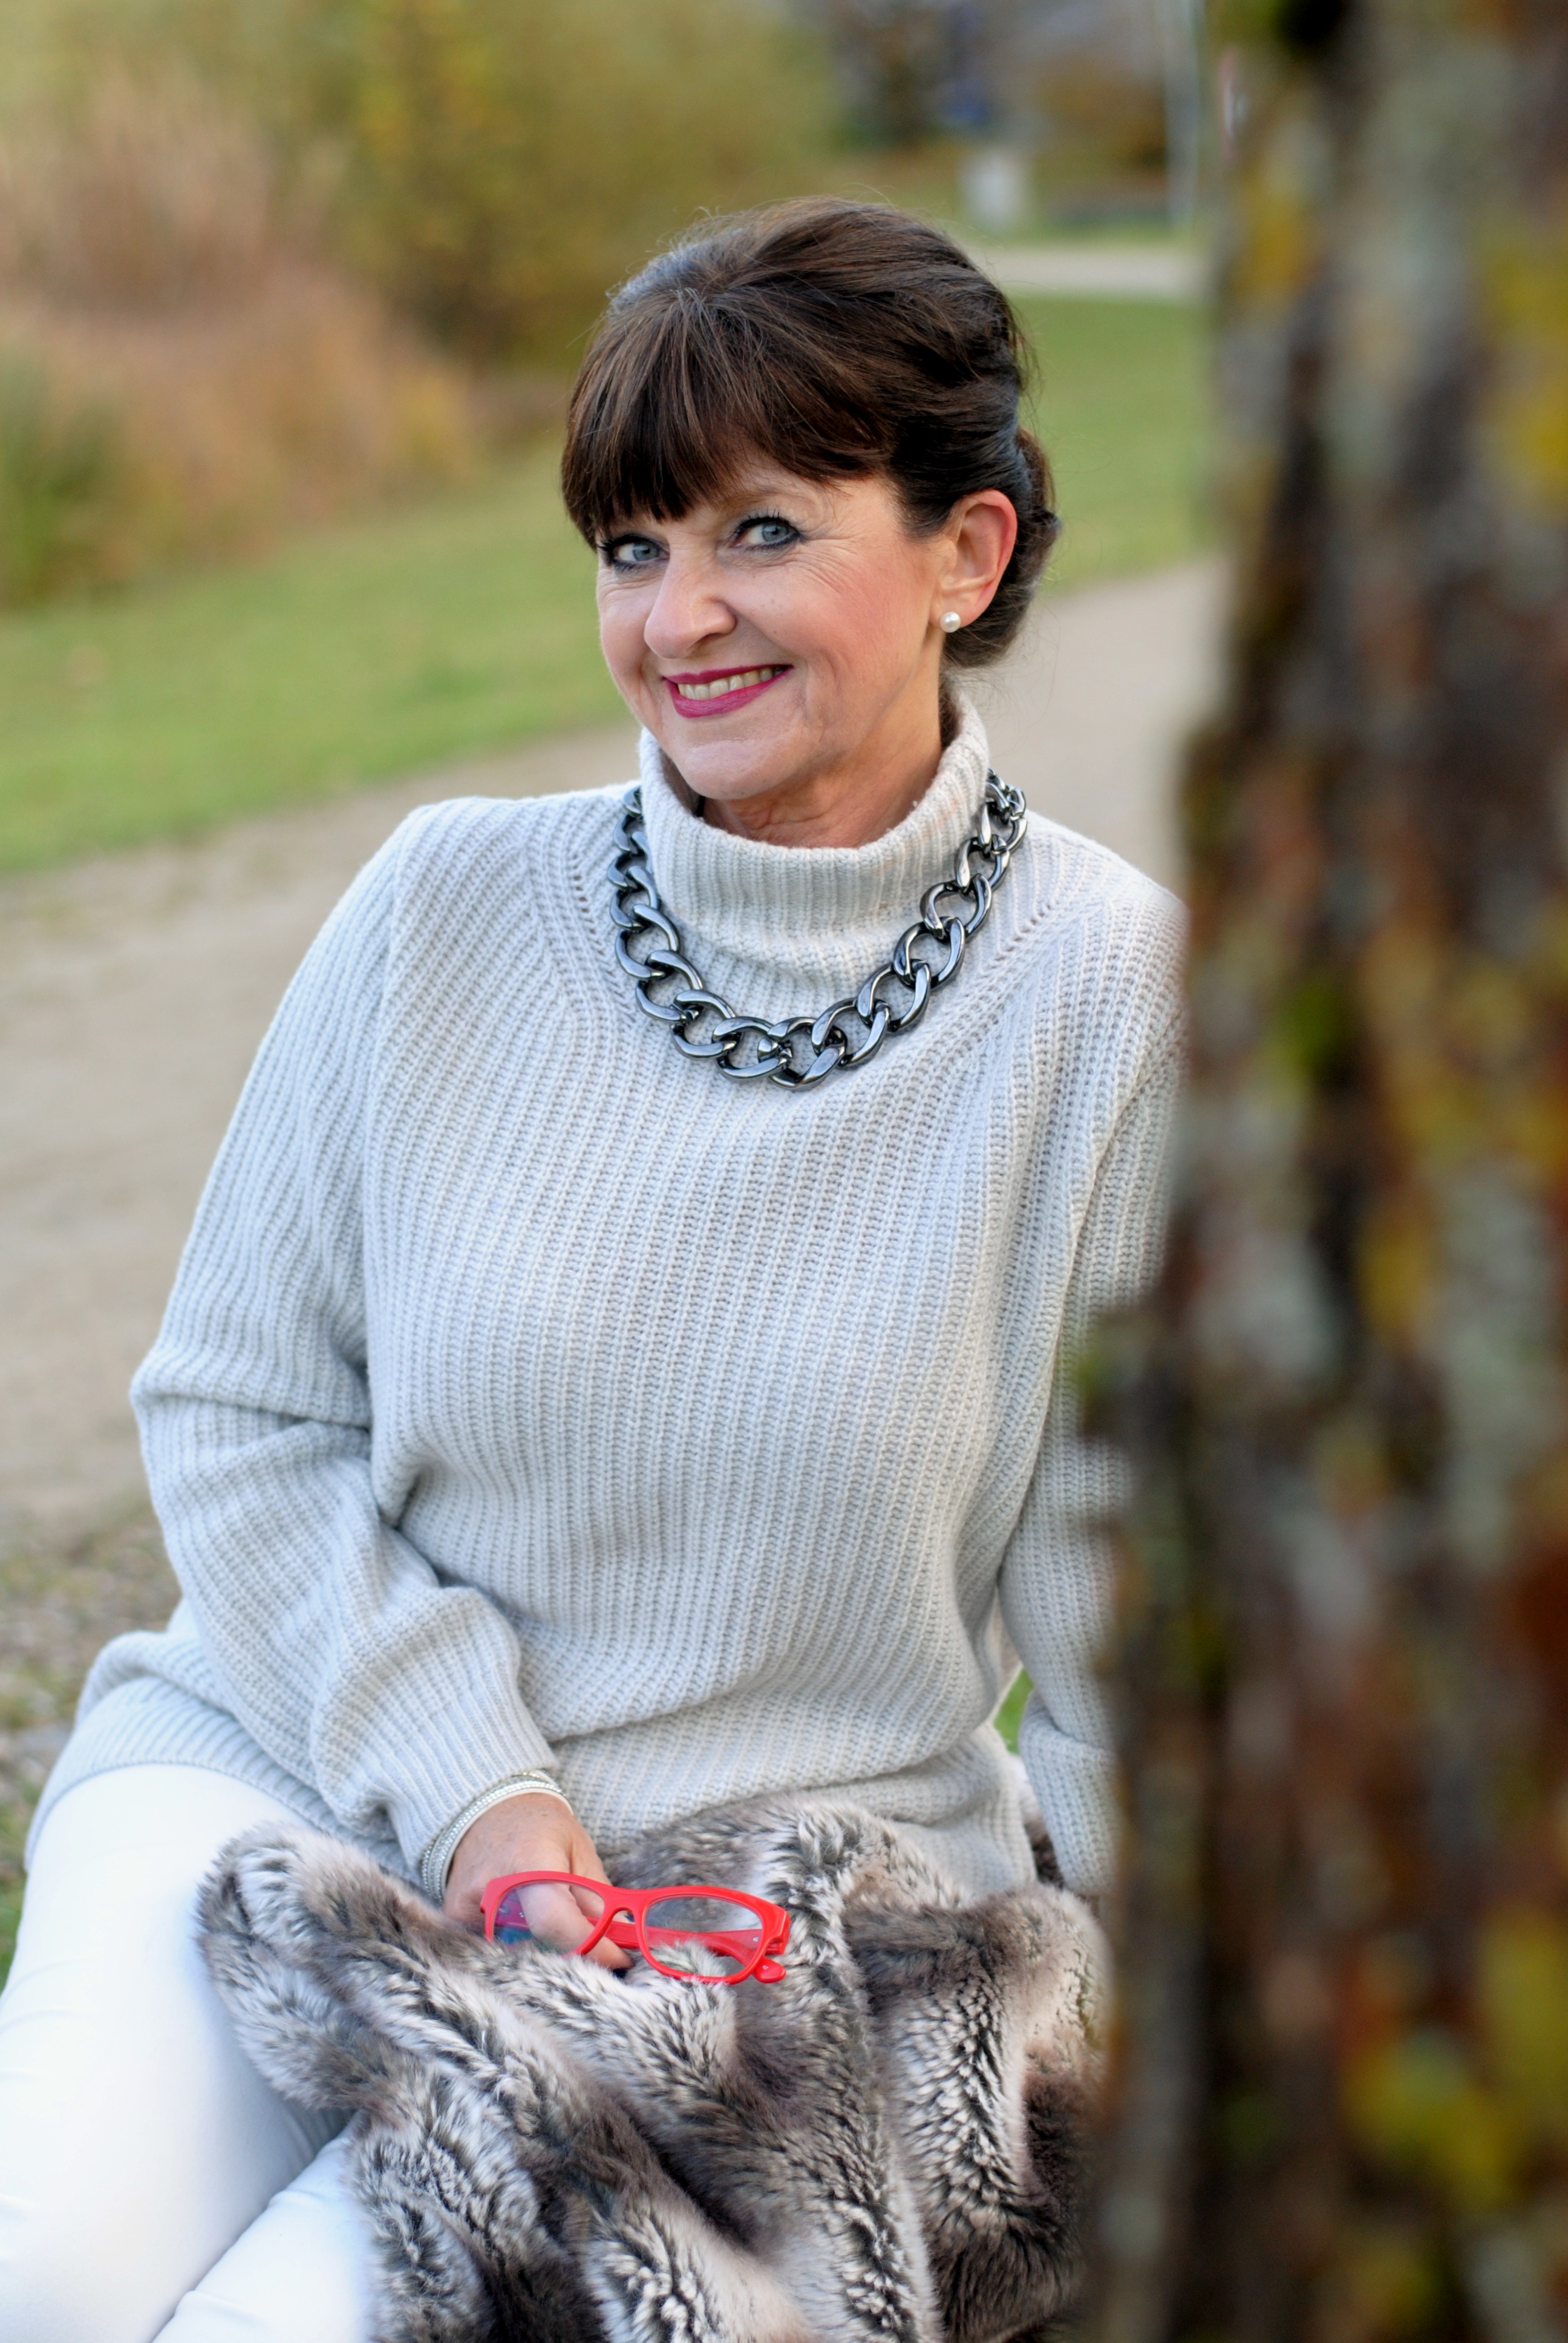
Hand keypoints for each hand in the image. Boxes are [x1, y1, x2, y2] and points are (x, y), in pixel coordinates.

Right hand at [443, 1792, 629, 1967]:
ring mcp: (465, 1907)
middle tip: (597, 1947)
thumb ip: (599, 1898)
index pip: (557, 1924)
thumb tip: (626, 1940)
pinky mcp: (453, 1920)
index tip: (621, 1957)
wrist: (488, 1810)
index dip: (593, 1948)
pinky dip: (520, 1948)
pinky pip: (493, 1949)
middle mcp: (490, 1888)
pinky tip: (529, 1929)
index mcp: (529, 1863)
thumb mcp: (579, 1852)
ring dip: (547, 1953)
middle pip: (538, 1946)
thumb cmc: (540, 1827)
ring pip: (516, 1955)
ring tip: (562, 1930)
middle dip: (574, 1955)